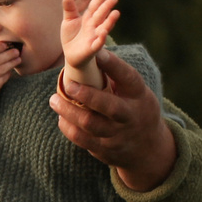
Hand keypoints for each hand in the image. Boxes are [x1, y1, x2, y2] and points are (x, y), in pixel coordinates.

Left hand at [51, 48, 177, 190]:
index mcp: (139, 96)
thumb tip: (90, 51)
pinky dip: (68, 127)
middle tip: (67, 84)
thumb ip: (116, 76)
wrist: (147, 149)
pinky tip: (61, 117)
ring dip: (68, 111)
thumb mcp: (135, 92)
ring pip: (90, 124)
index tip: (96, 52)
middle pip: (108, 106)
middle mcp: (130, 116)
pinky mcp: (104, 150)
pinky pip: (82, 139)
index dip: (113, 64)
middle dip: (86, 94)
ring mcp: (117, 135)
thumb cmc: (135, 108)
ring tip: (53, 100)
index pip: (128, 78)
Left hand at [61, 0, 118, 76]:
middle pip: (101, 15)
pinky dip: (101, 39)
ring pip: (103, 28)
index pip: (96, 5)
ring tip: (116, 13)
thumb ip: (69, 10)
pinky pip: (98, 43)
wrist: (72, 55)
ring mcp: (94, 37)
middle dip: (107, 7)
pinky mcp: (92, 48)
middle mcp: (94, 26)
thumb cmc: (72, 36)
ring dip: (110, 21)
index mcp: (88, 17)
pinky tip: (103, 33)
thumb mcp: (68, 21)